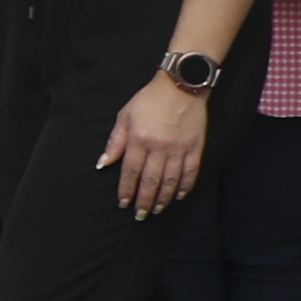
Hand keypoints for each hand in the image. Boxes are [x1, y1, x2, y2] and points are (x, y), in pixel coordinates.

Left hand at [106, 78, 209, 218]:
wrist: (182, 85)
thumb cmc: (149, 100)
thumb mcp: (125, 116)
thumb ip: (115, 142)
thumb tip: (103, 164)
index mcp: (139, 140)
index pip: (130, 172)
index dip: (126, 190)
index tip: (123, 203)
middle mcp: (159, 147)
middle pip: (151, 181)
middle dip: (144, 200)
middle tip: (140, 215)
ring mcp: (180, 148)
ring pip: (171, 180)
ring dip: (164, 198)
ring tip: (156, 209)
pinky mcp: (196, 147)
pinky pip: (191, 171)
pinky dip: (186, 186)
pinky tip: (180, 196)